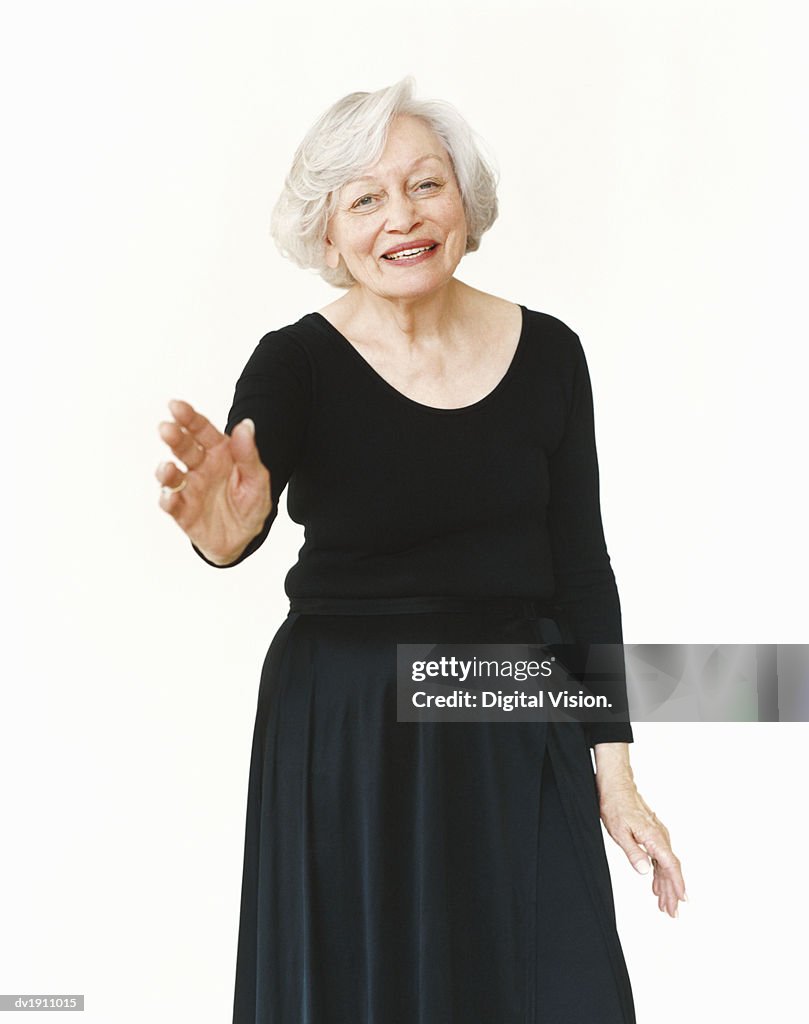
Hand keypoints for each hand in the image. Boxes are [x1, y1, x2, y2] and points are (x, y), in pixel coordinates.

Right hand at [156, 398, 271, 563]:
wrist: (244, 537)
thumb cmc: (250, 503)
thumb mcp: (257, 479)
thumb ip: (248, 454)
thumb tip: (246, 424)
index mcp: (219, 454)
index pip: (202, 431)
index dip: (189, 418)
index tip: (176, 406)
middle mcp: (200, 468)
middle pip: (184, 449)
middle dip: (174, 438)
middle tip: (166, 429)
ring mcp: (189, 489)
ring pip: (172, 476)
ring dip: (166, 471)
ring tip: (167, 468)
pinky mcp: (183, 512)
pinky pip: (172, 504)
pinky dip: (168, 499)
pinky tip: (170, 496)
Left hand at [597, 774, 686, 918]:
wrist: (617, 786)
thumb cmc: (616, 805)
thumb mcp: (619, 831)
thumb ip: (633, 852)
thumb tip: (645, 872)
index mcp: (654, 838)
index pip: (670, 866)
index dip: (677, 884)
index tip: (682, 900)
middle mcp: (660, 837)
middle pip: (670, 869)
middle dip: (673, 892)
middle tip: (672, 912)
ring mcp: (658, 835)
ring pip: (666, 865)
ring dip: (666, 885)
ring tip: (664, 904)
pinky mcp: (652, 835)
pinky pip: (660, 858)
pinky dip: (659, 873)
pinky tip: (656, 884)